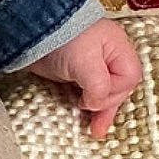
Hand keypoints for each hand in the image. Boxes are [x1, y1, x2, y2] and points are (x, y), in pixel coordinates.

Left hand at [25, 18, 141, 137]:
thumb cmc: (63, 39)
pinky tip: (84, 118)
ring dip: (98, 110)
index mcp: (118, 49)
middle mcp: (108, 57)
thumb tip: (96, 105)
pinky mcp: (73, 72)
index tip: (92, 99)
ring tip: (94, 130)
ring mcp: (90, 65)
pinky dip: (85, 104)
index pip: (128, 77)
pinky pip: (85, 92)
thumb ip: (98, 85)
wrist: (30, 28)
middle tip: (95, 126)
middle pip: (117, 87)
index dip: (114, 93)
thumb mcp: (84, 62)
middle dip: (106, 106)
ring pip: (102, 92)